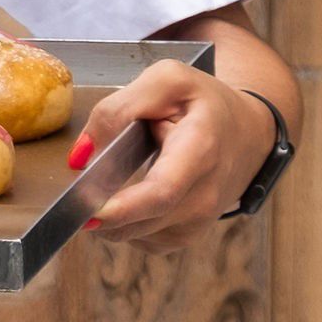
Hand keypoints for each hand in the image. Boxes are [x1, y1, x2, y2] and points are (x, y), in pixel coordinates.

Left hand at [72, 63, 277, 249]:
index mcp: (201, 150)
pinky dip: (124, 226)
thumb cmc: (203, 103)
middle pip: (145, 220)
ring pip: (138, 236)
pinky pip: (145, 241)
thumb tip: (81, 155)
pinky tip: (122, 200)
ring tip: (102, 187)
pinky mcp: (190, 233)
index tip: (87, 209)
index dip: (121, 207)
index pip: (162, 192)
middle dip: (101, 214)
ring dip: (109, 221)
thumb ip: (117, 109)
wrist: (246, 133)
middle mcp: (206, 194)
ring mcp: (201, 219)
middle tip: (75, 194)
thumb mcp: (166, 80)